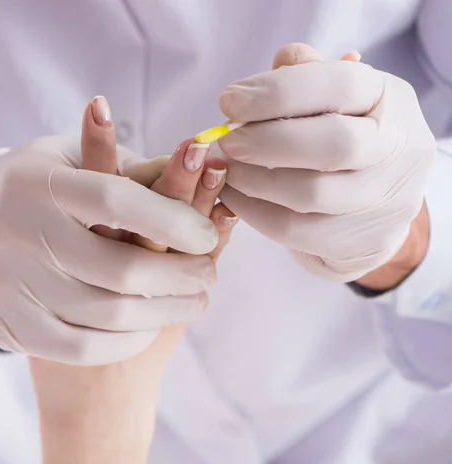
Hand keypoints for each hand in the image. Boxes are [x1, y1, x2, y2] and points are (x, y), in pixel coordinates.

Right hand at [0, 131, 219, 364]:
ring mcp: (5, 282)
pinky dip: (125, 342)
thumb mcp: (76, 160)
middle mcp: (17, 230)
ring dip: (164, 313)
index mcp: (40, 181)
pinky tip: (149, 327)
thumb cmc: (43, 186)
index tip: (207, 236)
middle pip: (118, 269)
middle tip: (207, 276)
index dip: (173, 220)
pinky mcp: (3, 322)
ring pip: (105, 314)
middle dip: (180, 276)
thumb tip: (202, 169)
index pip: (116, 200)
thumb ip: (133, 170)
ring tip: (192, 301)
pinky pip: (79, 347)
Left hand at [216, 43, 435, 282]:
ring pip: (311, 193)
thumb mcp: (330, 99)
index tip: (228, 101)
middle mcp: (398, 148)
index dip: (277, 93)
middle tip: (226, 140)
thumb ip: (304, 77)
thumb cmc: (337, 137)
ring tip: (224, 169)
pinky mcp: (364, 240)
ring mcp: (386, 200)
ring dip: (253, 180)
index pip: (338, 85)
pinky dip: (255, 212)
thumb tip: (278, 64)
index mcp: (389, 98)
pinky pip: (297, 230)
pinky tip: (234, 196)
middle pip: (333, 144)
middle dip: (266, 141)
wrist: (372, 204)